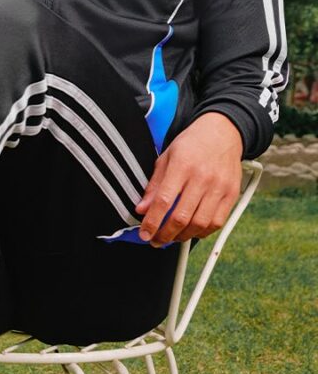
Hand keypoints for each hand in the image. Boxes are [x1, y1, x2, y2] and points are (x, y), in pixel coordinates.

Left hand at [135, 112, 242, 246]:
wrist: (222, 133)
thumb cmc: (191, 144)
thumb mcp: (166, 158)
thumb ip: (154, 185)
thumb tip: (142, 209)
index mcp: (182, 165)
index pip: (163, 201)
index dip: (152, 222)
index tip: (144, 234)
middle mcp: (202, 178)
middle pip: (182, 217)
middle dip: (165, 234)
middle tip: (155, 240)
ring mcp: (219, 187)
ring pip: (200, 224)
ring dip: (182, 236)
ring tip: (171, 237)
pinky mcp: (232, 194)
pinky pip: (217, 222)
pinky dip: (202, 232)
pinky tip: (191, 231)